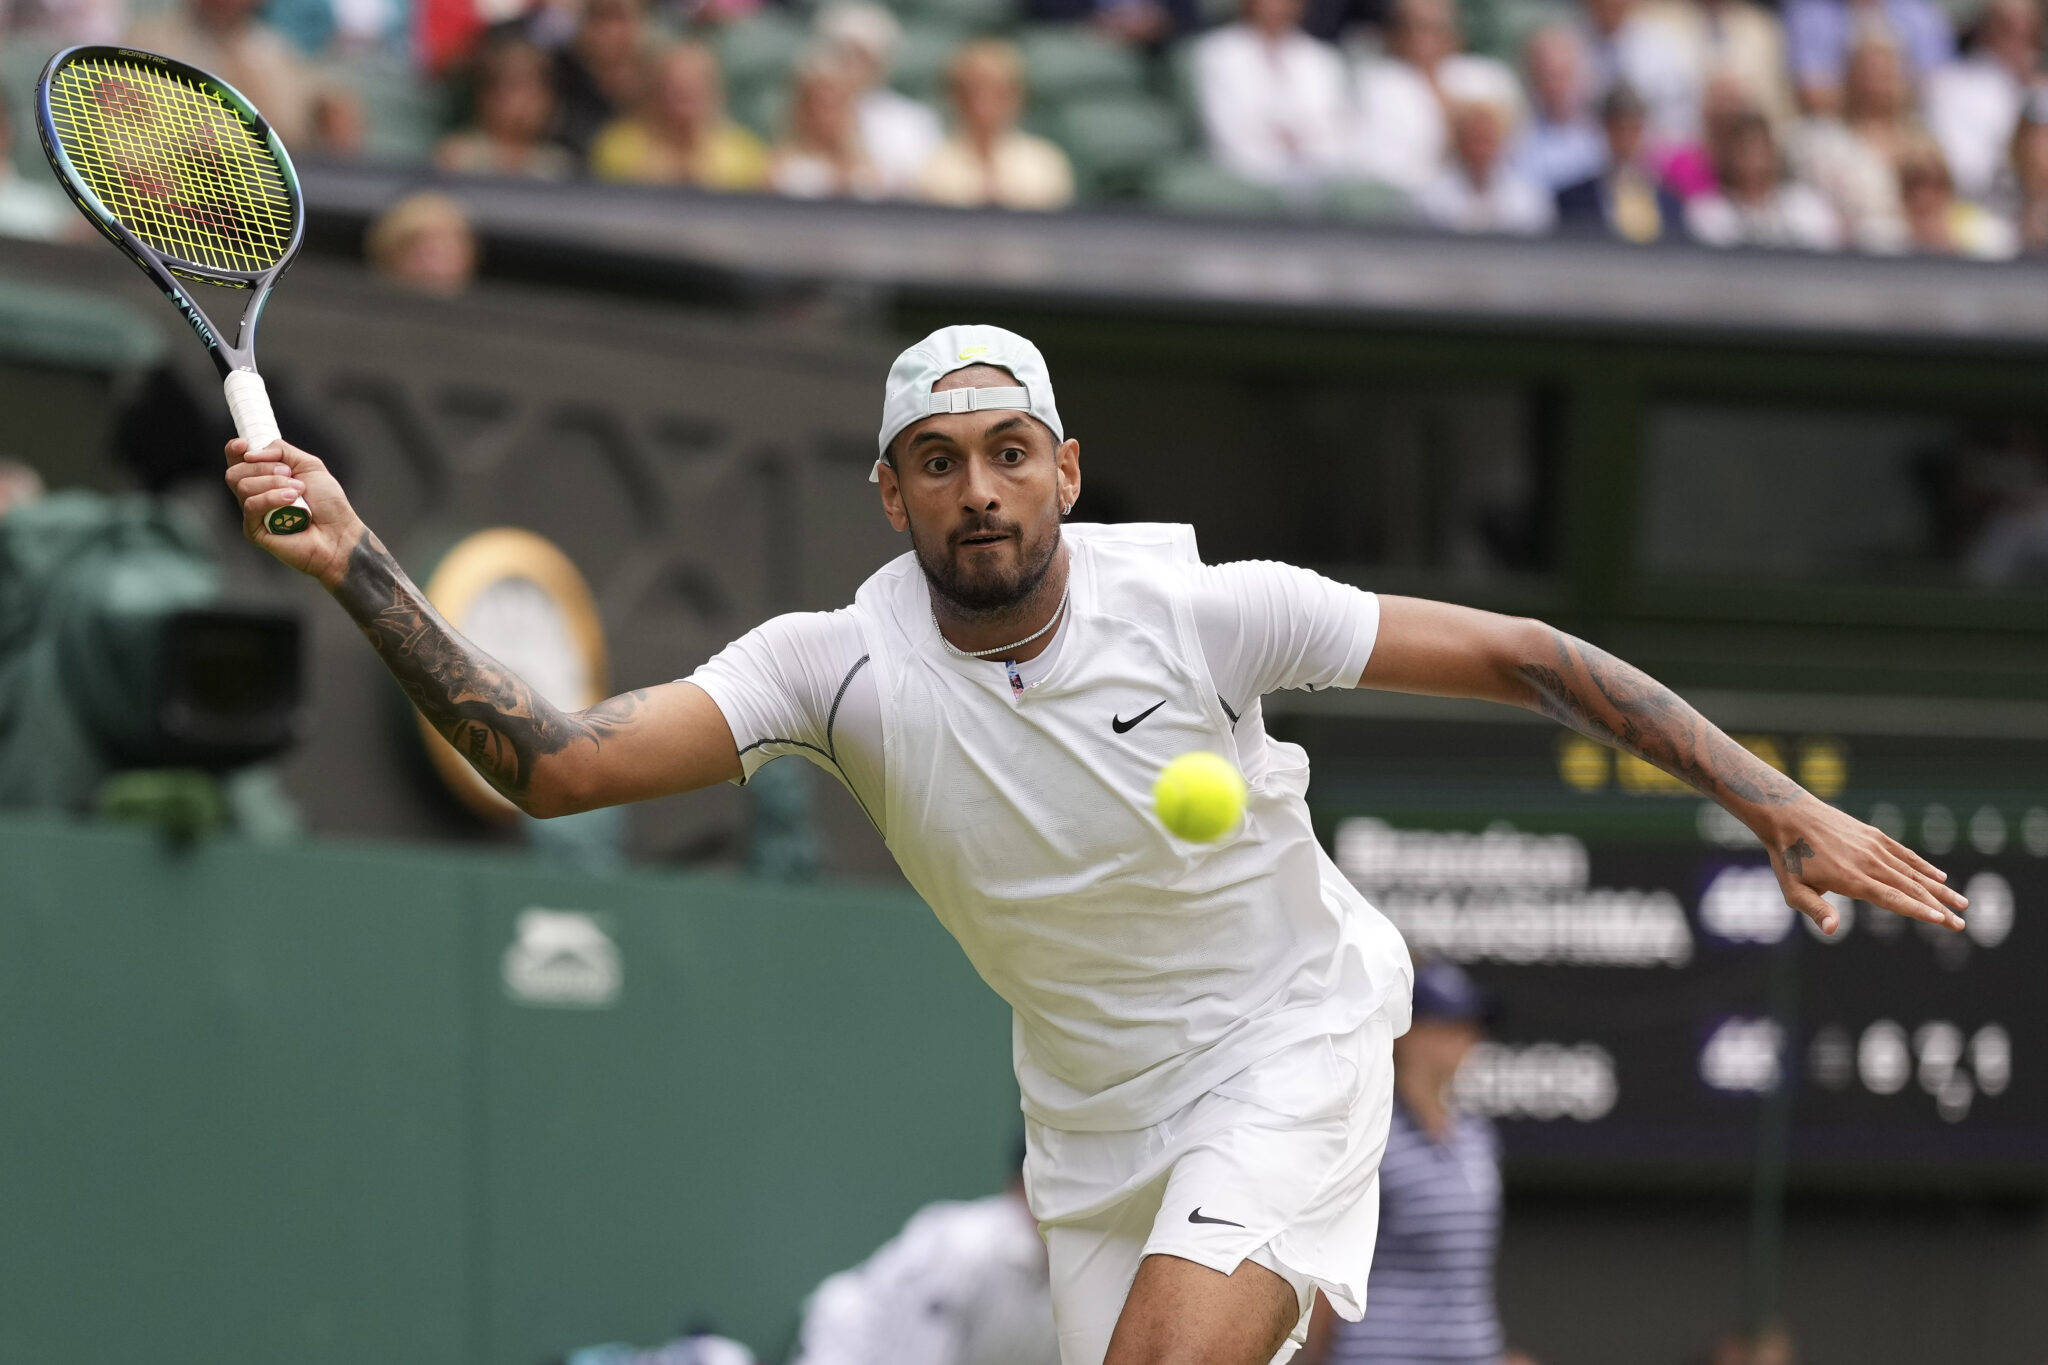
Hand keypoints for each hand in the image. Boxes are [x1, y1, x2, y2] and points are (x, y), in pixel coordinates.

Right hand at [222, 438, 364, 588]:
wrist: (339, 532)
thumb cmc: (328, 503)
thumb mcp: (309, 465)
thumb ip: (281, 450)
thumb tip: (250, 452)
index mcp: (264, 478)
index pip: (236, 462)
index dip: (234, 450)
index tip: (244, 445)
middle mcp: (255, 495)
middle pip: (235, 472)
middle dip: (263, 467)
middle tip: (289, 475)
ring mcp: (253, 514)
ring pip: (243, 486)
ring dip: (273, 483)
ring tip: (298, 491)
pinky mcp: (254, 531)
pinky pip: (251, 505)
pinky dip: (272, 498)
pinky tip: (291, 500)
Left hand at [1764, 795, 1966, 934]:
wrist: (1788, 814)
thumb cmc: (1789, 857)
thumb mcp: (1794, 890)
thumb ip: (1816, 910)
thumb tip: (1832, 931)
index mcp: (1851, 879)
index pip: (1893, 899)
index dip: (1918, 910)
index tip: (1941, 920)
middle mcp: (1869, 863)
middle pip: (1910, 889)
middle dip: (1938, 907)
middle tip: (1960, 924)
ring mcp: (1874, 847)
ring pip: (1913, 872)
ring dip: (1939, 889)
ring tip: (1962, 903)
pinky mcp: (1874, 836)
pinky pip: (1904, 854)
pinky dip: (1923, 866)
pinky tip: (1940, 878)